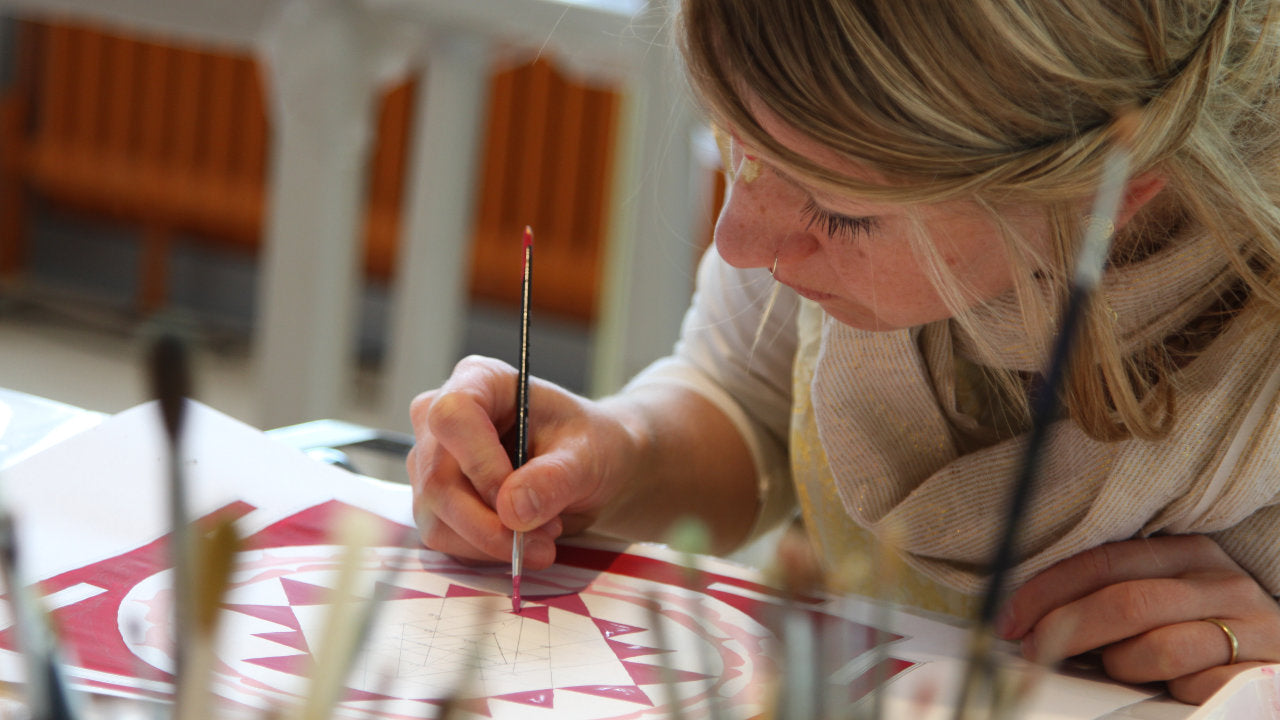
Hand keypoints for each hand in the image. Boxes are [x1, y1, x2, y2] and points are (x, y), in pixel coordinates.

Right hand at [407, 356, 637, 568]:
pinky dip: (485, 551)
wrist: (586, 470)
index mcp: (479, 381)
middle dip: (491, 524)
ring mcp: (429, 462)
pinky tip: (521, 540)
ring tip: (543, 537)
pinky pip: (444, 539)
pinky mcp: (433, 503)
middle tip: (544, 540)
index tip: (518, 502)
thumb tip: (512, 510)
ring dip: (492, 542)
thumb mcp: (587, 455)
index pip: (452, 417)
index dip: (480, 464)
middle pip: (437, 478)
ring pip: (436, 517)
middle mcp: (440, 418)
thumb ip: (555, 477)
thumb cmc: (587, 445)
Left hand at [997, 534, 1279, 703]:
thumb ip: (1114, 591)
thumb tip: (1032, 614)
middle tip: (1033, 648)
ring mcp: (1247, 627)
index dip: (1048, 590)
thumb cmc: (1208, 622)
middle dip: (1067, 628)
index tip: (1013, 616)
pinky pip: (1195, 686)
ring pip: (1158, 649)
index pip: (1103, 561)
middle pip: (1125, 602)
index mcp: (1187, 552)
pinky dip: (1169, 690)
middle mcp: (1220, 583)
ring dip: (1120, 664)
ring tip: (1117, 667)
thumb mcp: (1165, 591)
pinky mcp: (1261, 671)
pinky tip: (1166, 686)